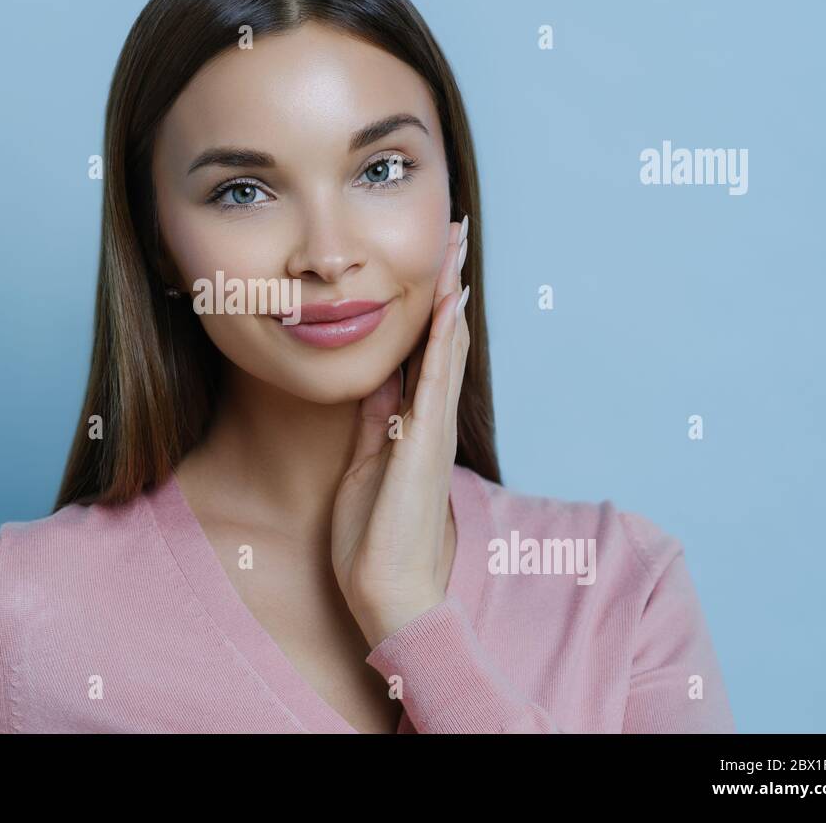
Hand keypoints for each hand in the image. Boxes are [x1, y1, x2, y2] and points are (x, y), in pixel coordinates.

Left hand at [331, 216, 470, 649]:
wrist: (389, 591)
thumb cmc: (376, 538)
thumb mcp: (367, 464)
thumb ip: (377, 421)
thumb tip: (379, 380)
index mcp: (414, 424)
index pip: (425, 351)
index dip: (430, 304)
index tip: (432, 260)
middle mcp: (431, 420)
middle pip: (443, 338)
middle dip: (447, 285)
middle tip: (455, 233)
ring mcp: (433, 430)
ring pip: (446, 349)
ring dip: (451, 296)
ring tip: (457, 248)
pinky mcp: (425, 445)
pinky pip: (436, 382)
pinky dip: (444, 340)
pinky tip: (450, 303)